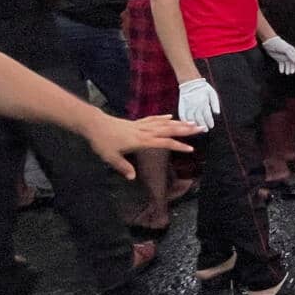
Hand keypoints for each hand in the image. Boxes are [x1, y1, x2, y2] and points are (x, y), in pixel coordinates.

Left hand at [81, 114, 199, 179]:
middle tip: (200, 128)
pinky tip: (170, 117)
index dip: (178, 145)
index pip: (164, 142)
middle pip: (168, 129)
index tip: (191, 148)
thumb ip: (123, 166)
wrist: (94, 124)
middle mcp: (144, 132)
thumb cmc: (102, 142)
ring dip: (178, 122)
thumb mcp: (110, 157)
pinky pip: (153, 119)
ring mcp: (141, 125)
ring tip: (191, 122)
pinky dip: (163, 117)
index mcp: (141, 141)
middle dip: (185, 129)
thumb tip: (133, 177)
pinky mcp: (136, 122)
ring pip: (163, 123)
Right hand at [178, 78, 219, 129]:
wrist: (191, 82)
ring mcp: (188, 106)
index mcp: (204, 103)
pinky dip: (184, 121)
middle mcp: (196, 105)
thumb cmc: (203, 88)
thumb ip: (215, 103)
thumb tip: (217, 113)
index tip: (211, 126)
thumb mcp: (212, 94)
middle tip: (205, 130)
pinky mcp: (182, 106)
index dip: (209, 122)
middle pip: (199, 119)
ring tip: (197, 129)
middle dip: (203, 126)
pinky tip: (188, 124)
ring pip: (191, 118)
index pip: (207, 116)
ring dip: (194, 125)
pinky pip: (182, 115)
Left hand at [262, 36, 294, 74]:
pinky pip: (282, 65)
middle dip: (292, 68)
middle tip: (291, 72)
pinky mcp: (279, 59)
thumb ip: (291, 55)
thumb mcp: (286, 49)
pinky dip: (282, 68)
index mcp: (292, 51)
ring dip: (287, 69)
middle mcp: (289, 55)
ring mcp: (284, 57)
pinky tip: (281, 71)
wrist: (269, 43)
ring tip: (287, 73)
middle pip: (292, 63)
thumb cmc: (279, 44)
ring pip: (287, 65)